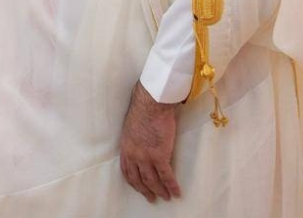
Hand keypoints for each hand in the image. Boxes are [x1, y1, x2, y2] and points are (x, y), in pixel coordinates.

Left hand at [119, 81, 180, 202]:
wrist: (151, 104)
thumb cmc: (142, 111)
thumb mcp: (131, 128)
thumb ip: (134, 140)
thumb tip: (141, 144)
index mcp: (126, 147)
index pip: (126, 170)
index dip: (133, 181)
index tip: (138, 187)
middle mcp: (133, 155)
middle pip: (138, 179)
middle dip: (145, 190)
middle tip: (151, 198)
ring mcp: (146, 156)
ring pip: (152, 180)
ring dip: (159, 191)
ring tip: (166, 197)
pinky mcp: (160, 155)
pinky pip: (166, 176)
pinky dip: (171, 186)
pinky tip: (176, 192)